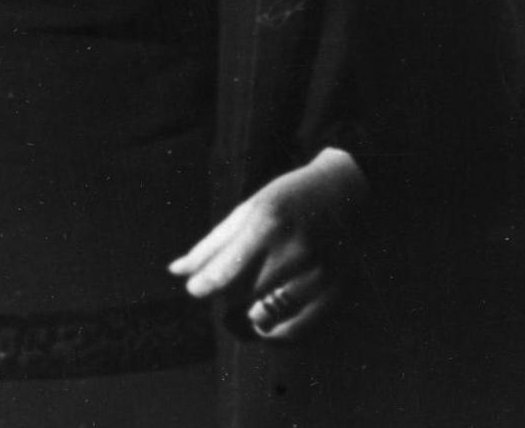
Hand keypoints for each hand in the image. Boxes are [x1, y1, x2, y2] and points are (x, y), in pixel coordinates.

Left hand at [170, 146, 365, 340]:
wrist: (349, 192)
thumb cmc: (289, 199)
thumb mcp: (248, 209)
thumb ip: (213, 244)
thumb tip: (176, 272)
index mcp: (268, 223)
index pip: (226, 273)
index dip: (203, 287)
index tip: (196, 289)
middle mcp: (296, 250)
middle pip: (241, 297)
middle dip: (226, 298)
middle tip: (228, 289)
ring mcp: (321, 274)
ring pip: (266, 318)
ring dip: (249, 316)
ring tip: (251, 301)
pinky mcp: (339, 292)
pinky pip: (296, 332)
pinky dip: (276, 332)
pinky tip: (270, 319)